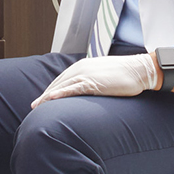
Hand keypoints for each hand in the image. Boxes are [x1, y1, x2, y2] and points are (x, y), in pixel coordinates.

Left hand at [31, 54, 158, 106]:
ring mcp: (86, 75)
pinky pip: (73, 88)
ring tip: (37, 106)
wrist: (140, 70)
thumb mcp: (103, 76)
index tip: (42, 100)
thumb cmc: (125, 74)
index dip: (50, 90)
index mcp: (82, 66)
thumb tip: (87, 90)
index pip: (61, 80)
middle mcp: (80, 69)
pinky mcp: (93, 82)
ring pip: (61, 86)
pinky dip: (60, 93)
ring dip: (47, 97)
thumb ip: (92, 81)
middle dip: (45, 95)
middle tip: (34, 106)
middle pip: (57, 83)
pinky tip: (51, 99)